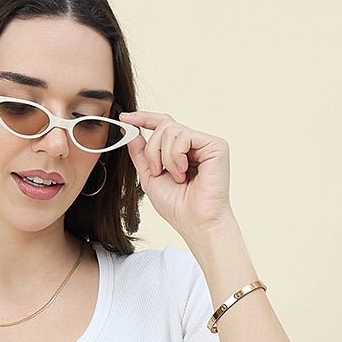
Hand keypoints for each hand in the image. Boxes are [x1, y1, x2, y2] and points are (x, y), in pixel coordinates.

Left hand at [118, 109, 229, 235]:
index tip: (125, 118)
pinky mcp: (216, 146)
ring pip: (172, 129)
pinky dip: (176, 156)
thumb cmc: (177, 207)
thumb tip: (132, 133)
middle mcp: (195, 144)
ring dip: (165, 156)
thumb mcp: (151, 178)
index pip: (162, 125)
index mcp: (181, 151)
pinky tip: (184, 173)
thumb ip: (142, 155)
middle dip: (153, 149)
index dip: (143, 118)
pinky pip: (184, 136)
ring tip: (176, 177)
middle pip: (164, 126)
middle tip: (157, 171)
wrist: (195, 223)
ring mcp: (205, 143)